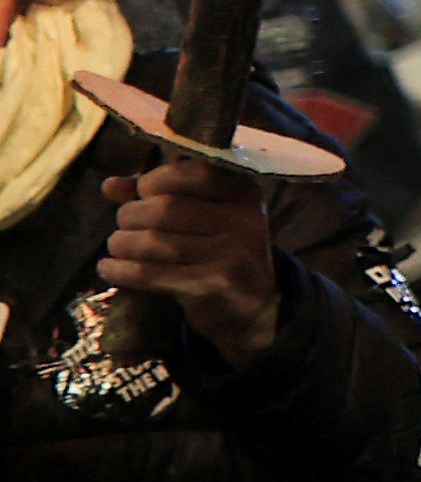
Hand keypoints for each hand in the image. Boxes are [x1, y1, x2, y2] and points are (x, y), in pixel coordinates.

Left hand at [99, 158, 281, 367]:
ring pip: (152, 241)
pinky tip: (109, 269)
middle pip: (165, 208)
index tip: (141, 196)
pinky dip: (120, 270)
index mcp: (243, 194)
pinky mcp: (214, 285)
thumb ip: (159, 197)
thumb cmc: (217, 255)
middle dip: (129, 217)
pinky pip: (150, 273)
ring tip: (116, 249)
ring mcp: (232, 253)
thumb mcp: (203, 218)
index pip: (191, 173)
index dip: (154, 181)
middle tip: (123, 229)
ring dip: (121, 244)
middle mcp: (244, 219)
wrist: (252, 308)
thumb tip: (110, 185)